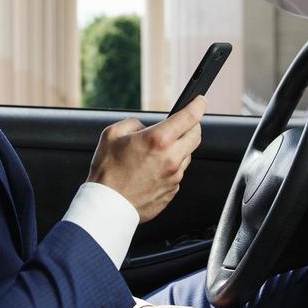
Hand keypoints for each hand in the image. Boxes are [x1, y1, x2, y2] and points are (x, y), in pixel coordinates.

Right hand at [86, 96, 205, 223]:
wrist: (107, 206)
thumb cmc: (107, 173)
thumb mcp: (111, 135)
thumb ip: (132, 124)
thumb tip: (143, 127)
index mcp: (158, 140)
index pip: (190, 117)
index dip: (198, 105)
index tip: (200, 101)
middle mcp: (171, 158)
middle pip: (196, 135)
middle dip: (192, 125)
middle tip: (183, 123)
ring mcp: (174, 176)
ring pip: (187, 155)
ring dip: (179, 148)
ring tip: (157, 152)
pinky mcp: (172, 190)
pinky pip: (177, 173)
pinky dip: (170, 167)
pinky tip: (152, 170)